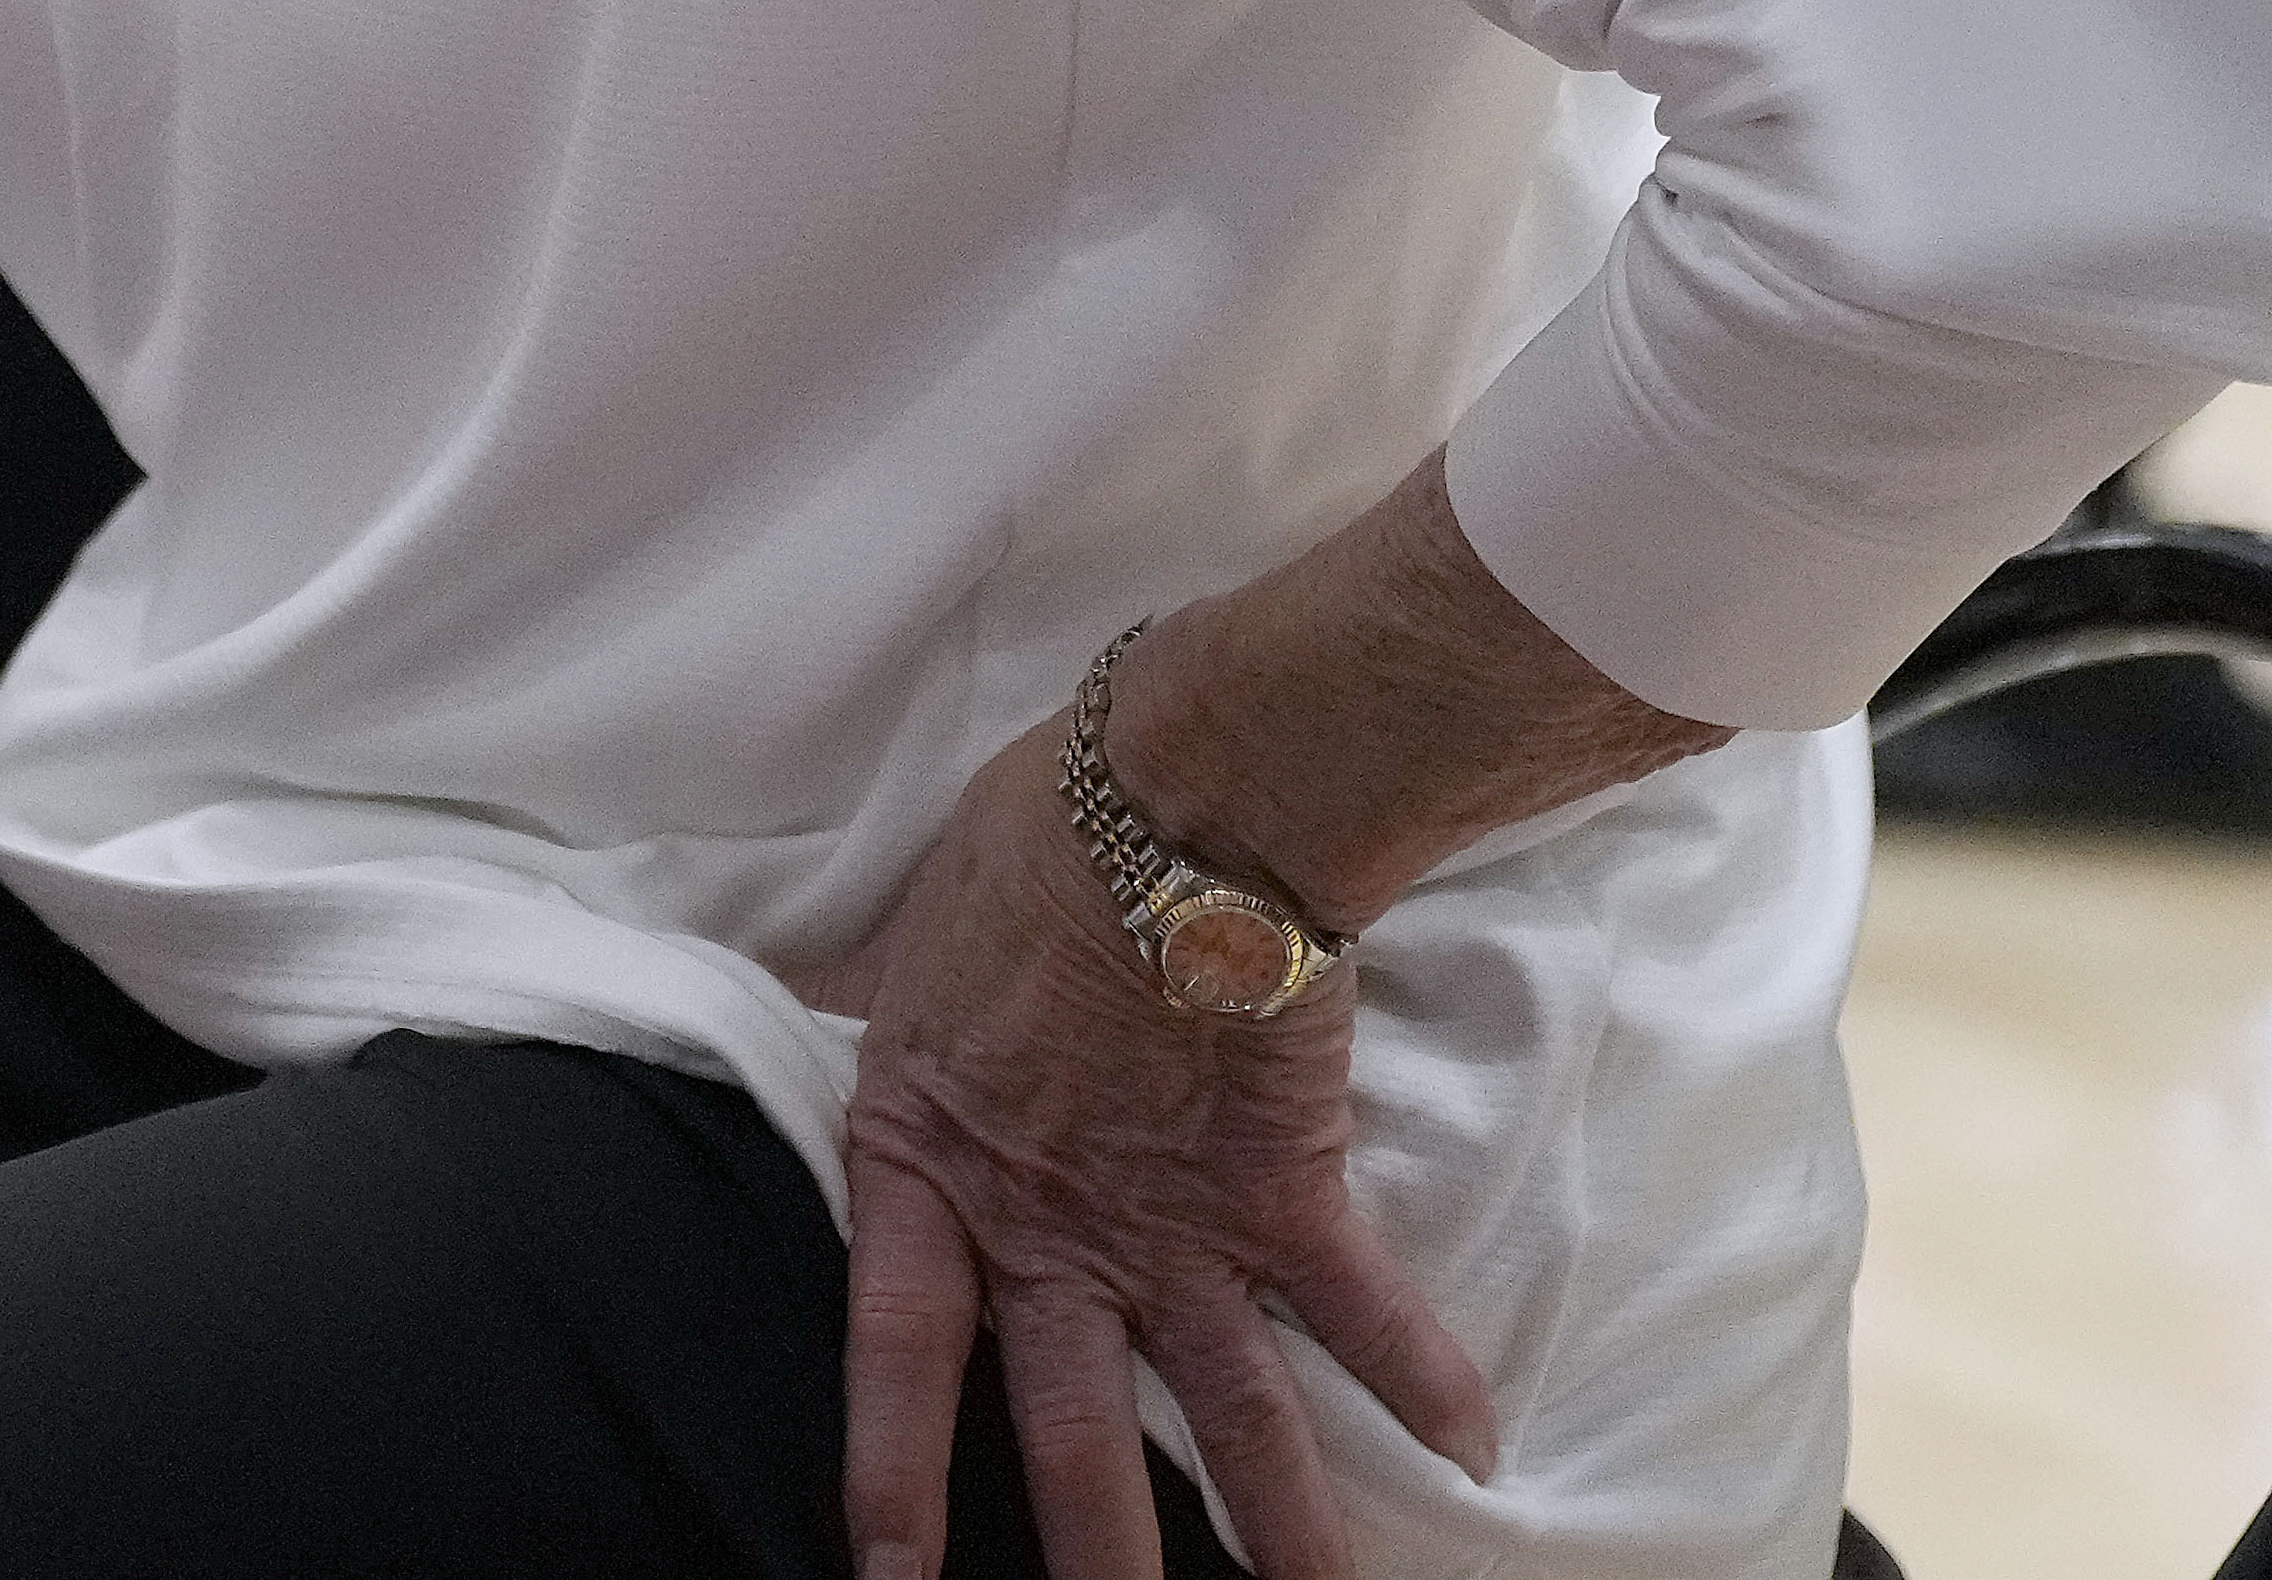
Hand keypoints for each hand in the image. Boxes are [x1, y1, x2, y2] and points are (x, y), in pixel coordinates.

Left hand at [822, 715, 1494, 1579]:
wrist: (1174, 800)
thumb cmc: (1025, 847)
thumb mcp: (905, 941)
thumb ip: (877, 1004)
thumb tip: (824, 985)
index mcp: (933, 1163)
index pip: (897, 1348)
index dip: (892, 1467)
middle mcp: (1052, 1225)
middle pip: (1072, 1433)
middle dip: (1095, 1563)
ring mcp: (1176, 1223)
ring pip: (1236, 1420)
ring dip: (1281, 1537)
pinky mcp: (1289, 1191)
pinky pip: (1365, 1311)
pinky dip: (1427, 1381)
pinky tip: (1479, 1458)